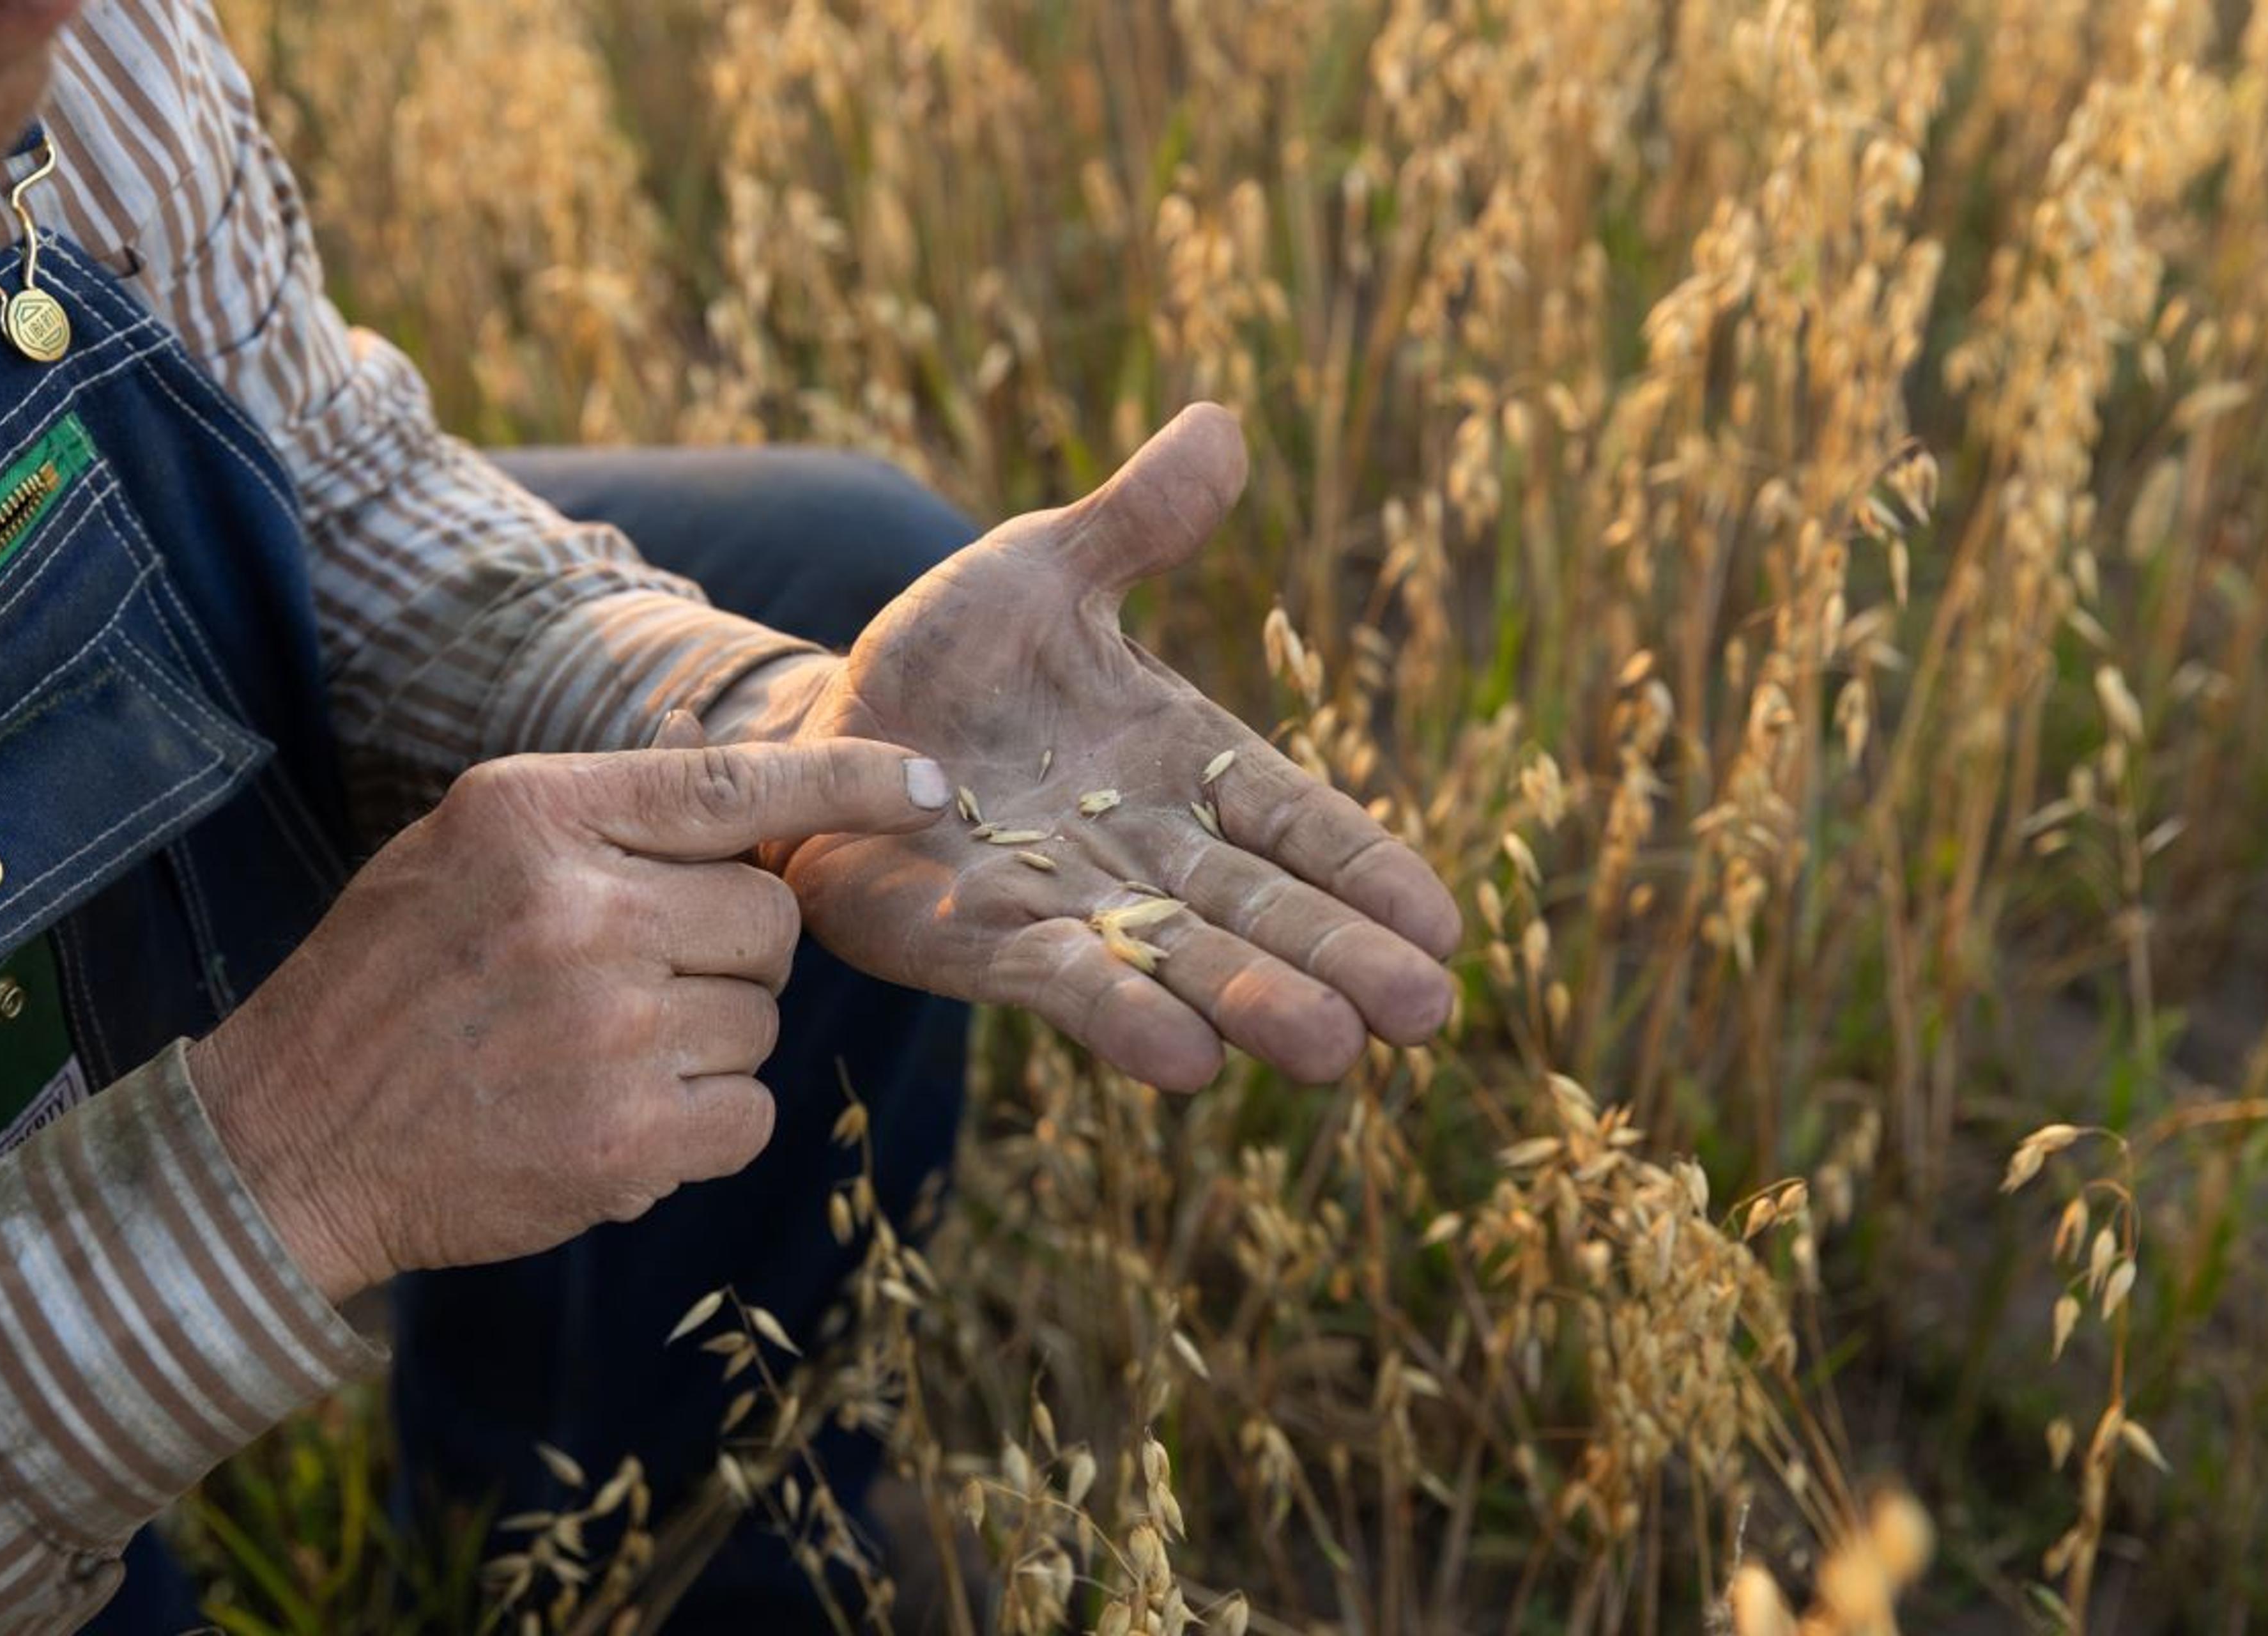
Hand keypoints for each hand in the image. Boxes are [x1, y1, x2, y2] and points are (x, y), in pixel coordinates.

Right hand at [189, 737, 948, 1302]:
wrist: (286, 1141)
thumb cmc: (392, 982)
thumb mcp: (470, 850)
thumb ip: (605, 813)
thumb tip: (729, 764)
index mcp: (538, 817)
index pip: (734, 784)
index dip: (849, 784)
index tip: (932, 788)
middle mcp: (580, 912)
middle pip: (772, 919)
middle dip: (734, 956)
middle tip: (639, 985)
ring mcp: (605, 1031)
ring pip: (761, 1021)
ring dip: (707, 1047)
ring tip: (595, 1058)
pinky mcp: (621, 1141)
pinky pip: (748, 1116)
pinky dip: (702, 1129)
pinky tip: (614, 1124)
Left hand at [765, 404, 1463, 1090]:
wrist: (824, 723)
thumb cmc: (953, 655)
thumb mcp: (1039, 568)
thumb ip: (1132, 521)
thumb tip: (1219, 424)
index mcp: (1186, 760)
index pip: (1298, 821)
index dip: (1368, 870)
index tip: (1444, 926)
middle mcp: (1145, 848)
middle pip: (1263, 910)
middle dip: (1341, 960)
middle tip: (1426, 1015)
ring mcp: (1065, 904)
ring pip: (1178, 959)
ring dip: (1251, 1004)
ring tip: (1327, 1050)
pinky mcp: (976, 942)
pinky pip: (1058, 982)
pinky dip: (1118, 1017)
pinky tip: (1183, 1064)